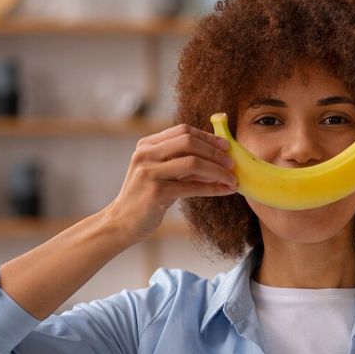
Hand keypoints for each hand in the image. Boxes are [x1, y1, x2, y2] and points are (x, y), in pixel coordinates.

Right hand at [104, 123, 237, 242]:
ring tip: (232, 179)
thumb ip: (182, 161)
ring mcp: (149, 173)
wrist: (122, 222)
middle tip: (232, 163)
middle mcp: (146, 154)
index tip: (226, 145)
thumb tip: (219, 157)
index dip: (208, 137)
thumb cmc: (146, 196)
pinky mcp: (155, 193)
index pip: (183, 131)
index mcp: (147, 145)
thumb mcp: (161, 172)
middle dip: (214, 152)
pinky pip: (192, 187)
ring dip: (218, 171)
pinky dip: (213, 188)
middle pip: (188, 142)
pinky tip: (225, 190)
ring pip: (193, 163)